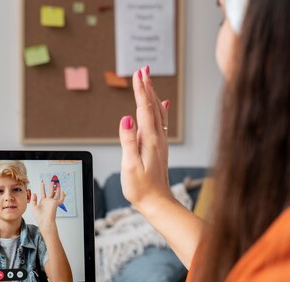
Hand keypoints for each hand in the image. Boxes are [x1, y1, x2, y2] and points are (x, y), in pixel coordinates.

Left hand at [29, 180, 65, 231]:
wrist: (44, 221)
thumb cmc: (39, 217)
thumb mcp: (33, 207)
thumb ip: (33, 200)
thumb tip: (34, 193)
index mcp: (43, 202)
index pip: (43, 192)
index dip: (42, 187)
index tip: (42, 182)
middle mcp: (48, 201)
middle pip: (50, 192)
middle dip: (51, 187)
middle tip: (52, 181)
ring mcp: (52, 202)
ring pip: (56, 194)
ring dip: (57, 189)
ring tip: (57, 183)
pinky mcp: (56, 204)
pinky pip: (60, 199)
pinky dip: (62, 196)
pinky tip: (63, 191)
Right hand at [119, 66, 172, 213]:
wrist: (157, 203)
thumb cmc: (141, 188)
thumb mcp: (130, 166)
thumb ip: (128, 141)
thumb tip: (126, 118)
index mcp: (149, 140)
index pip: (144, 109)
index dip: (141, 90)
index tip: (138, 73)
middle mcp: (157, 138)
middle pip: (153, 106)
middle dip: (147, 86)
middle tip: (144, 69)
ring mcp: (160, 142)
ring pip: (157, 112)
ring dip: (153, 95)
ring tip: (149, 80)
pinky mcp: (159, 147)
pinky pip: (161, 122)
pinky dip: (160, 109)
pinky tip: (163, 104)